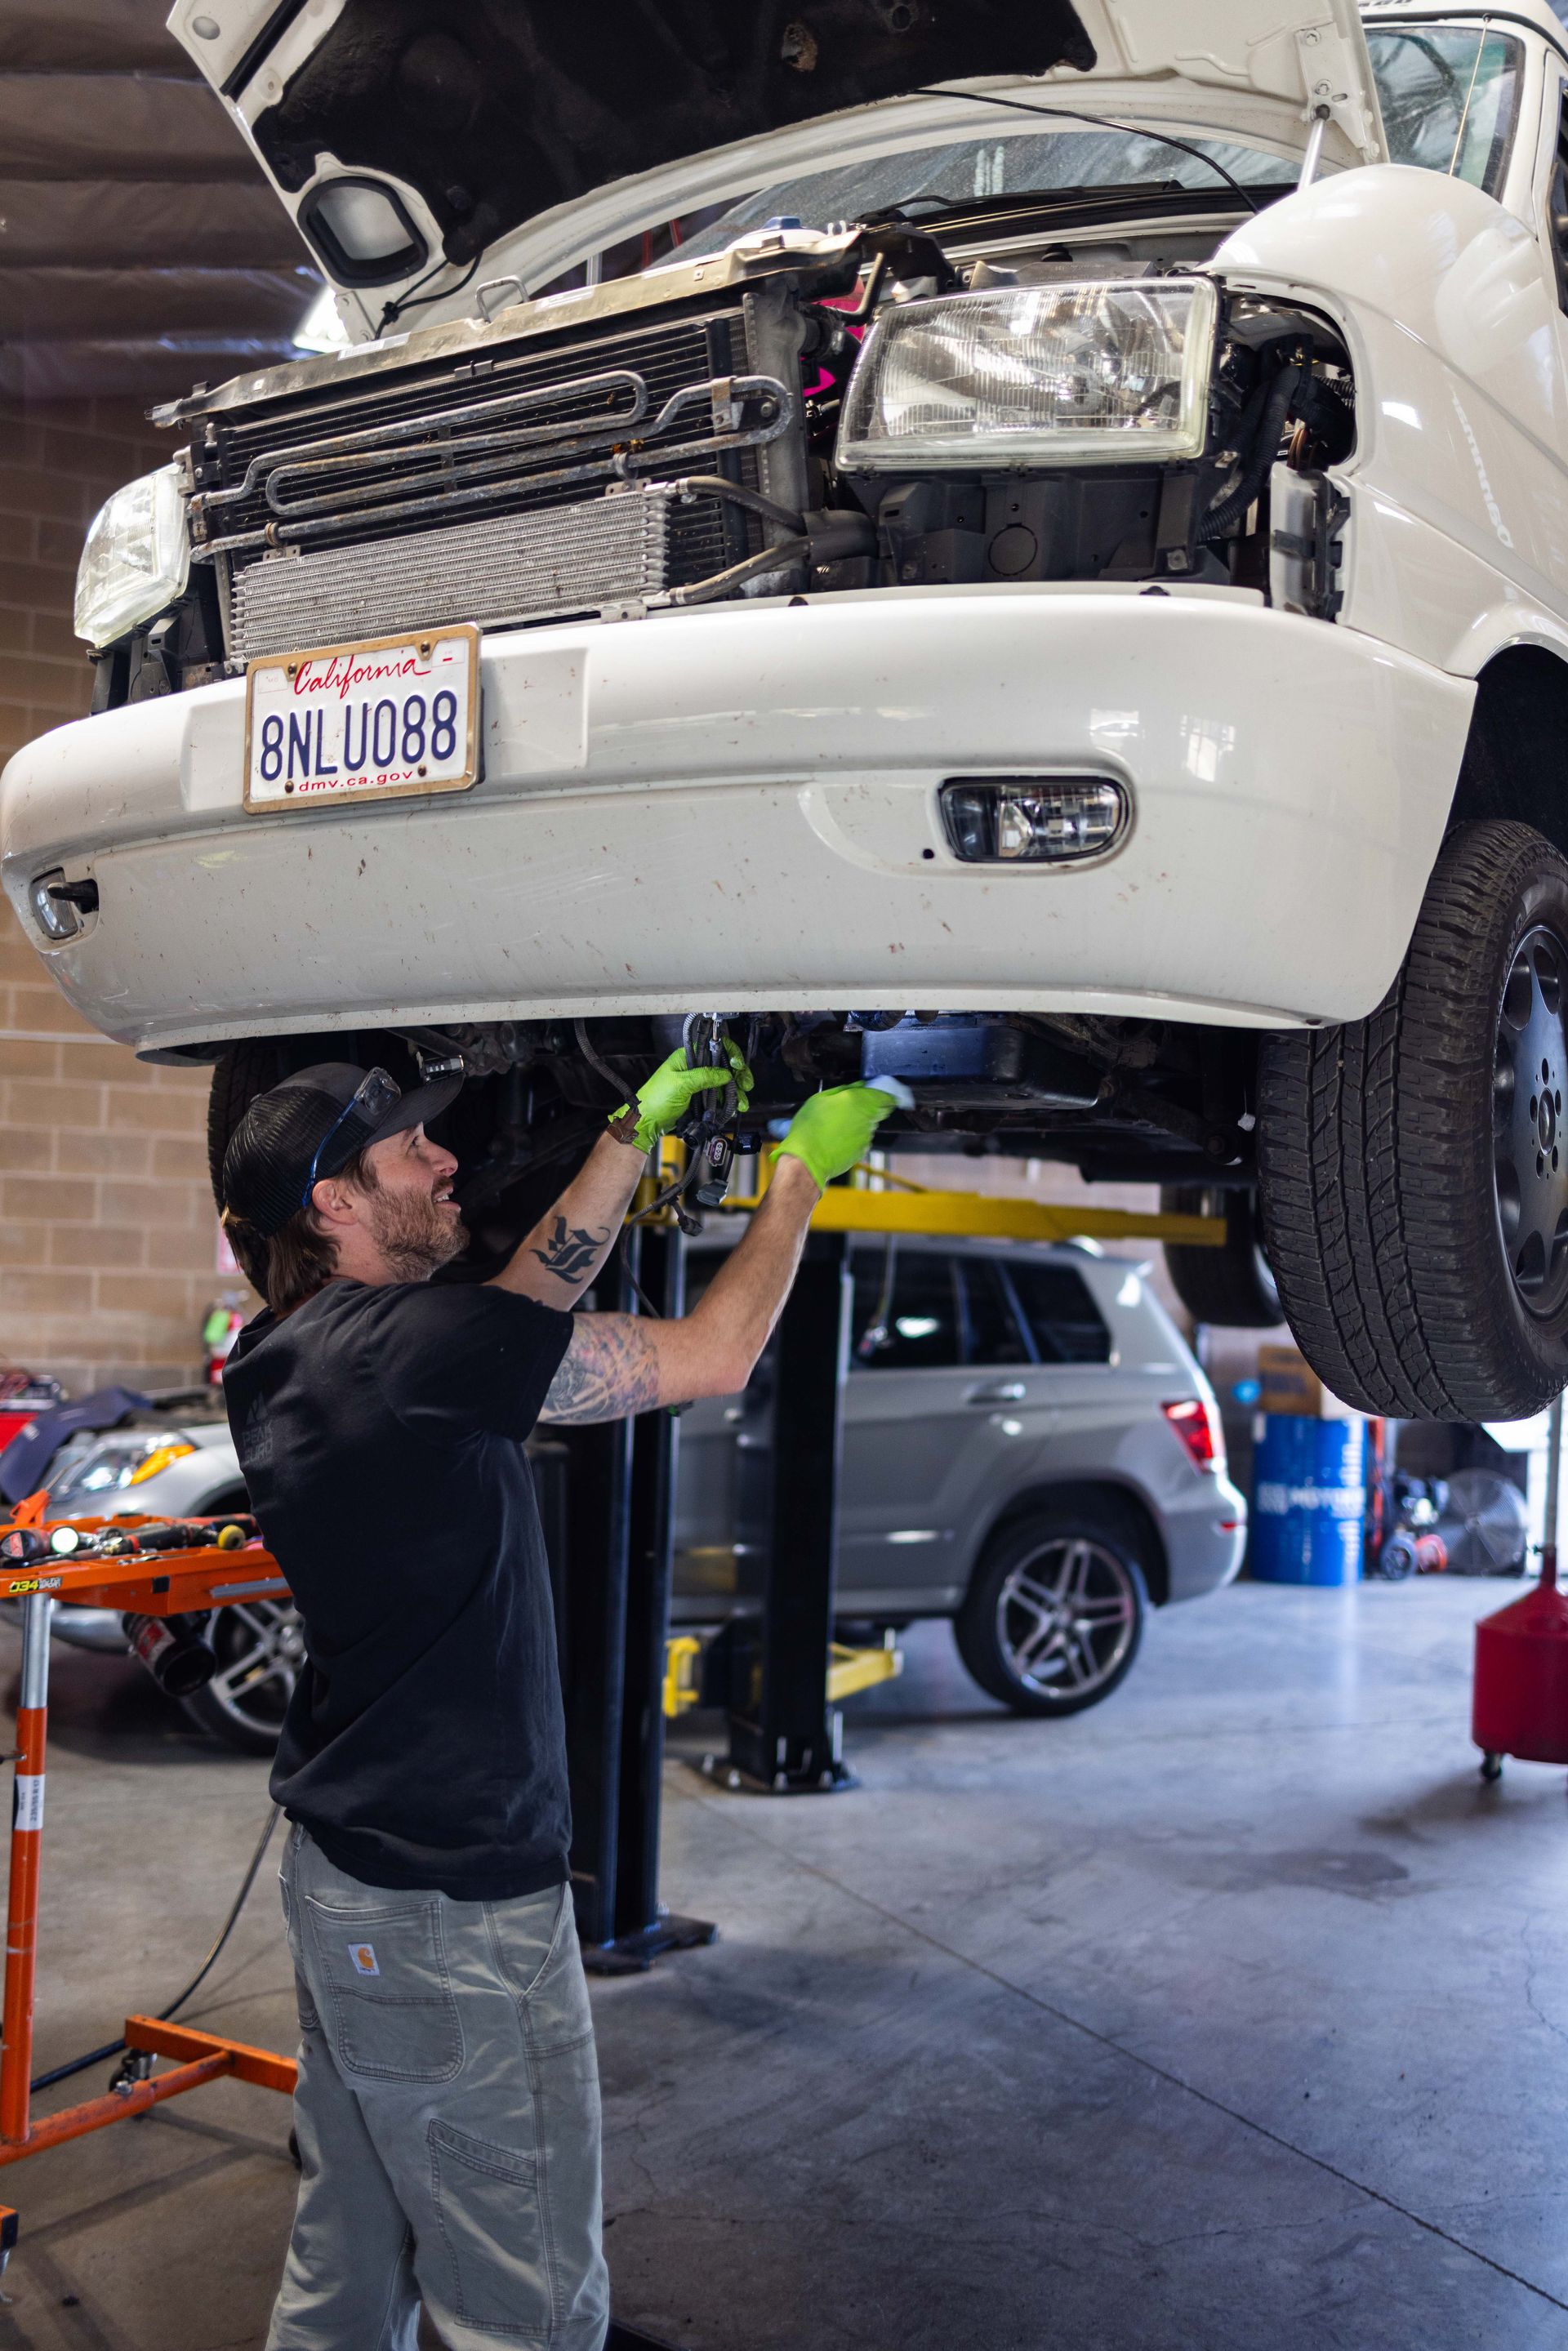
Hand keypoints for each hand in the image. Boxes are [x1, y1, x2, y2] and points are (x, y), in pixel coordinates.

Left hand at [613, 1043, 752, 1153]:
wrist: (647, 1121)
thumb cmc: (656, 1099)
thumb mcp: (681, 1084)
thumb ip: (704, 1076)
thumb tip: (726, 1073)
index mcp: (687, 1057)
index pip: (713, 1047)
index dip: (729, 1053)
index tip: (737, 1065)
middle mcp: (694, 1067)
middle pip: (722, 1065)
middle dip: (737, 1075)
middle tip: (746, 1085)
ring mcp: (697, 1083)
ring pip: (723, 1083)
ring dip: (735, 1092)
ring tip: (742, 1104)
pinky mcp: (698, 1097)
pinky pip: (717, 1097)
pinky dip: (727, 1102)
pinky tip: (733, 1108)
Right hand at [771, 1083, 899, 1192]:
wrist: (807, 1159)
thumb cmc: (810, 1128)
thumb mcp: (819, 1099)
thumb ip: (843, 1089)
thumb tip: (858, 1086)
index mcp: (858, 1102)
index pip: (886, 1097)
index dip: (884, 1095)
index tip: (878, 1093)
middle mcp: (867, 1120)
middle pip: (878, 1111)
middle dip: (869, 1108)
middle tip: (850, 1109)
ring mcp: (866, 1137)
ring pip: (868, 1126)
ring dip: (858, 1124)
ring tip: (836, 1126)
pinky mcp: (862, 1152)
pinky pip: (862, 1140)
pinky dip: (853, 1138)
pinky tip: (836, 1139)